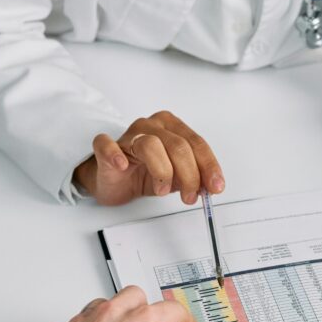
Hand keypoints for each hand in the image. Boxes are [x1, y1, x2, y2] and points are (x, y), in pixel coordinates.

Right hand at [73, 110, 224, 206]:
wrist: (113, 181)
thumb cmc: (144, 172)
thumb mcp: (176, 176)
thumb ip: (193, 177)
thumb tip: (211, 186)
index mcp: (172, 127)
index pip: (196, 143)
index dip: (208, 166)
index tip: (215, 186)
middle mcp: (151, 126)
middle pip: (177, 145)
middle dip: (189, 174)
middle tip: (190, 195)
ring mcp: (128, 134)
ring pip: (150, 145)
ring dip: (162, 172)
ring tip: (163, 190)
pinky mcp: (106, 147)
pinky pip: (106, 144)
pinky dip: (115, 155)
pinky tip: (123, 166)